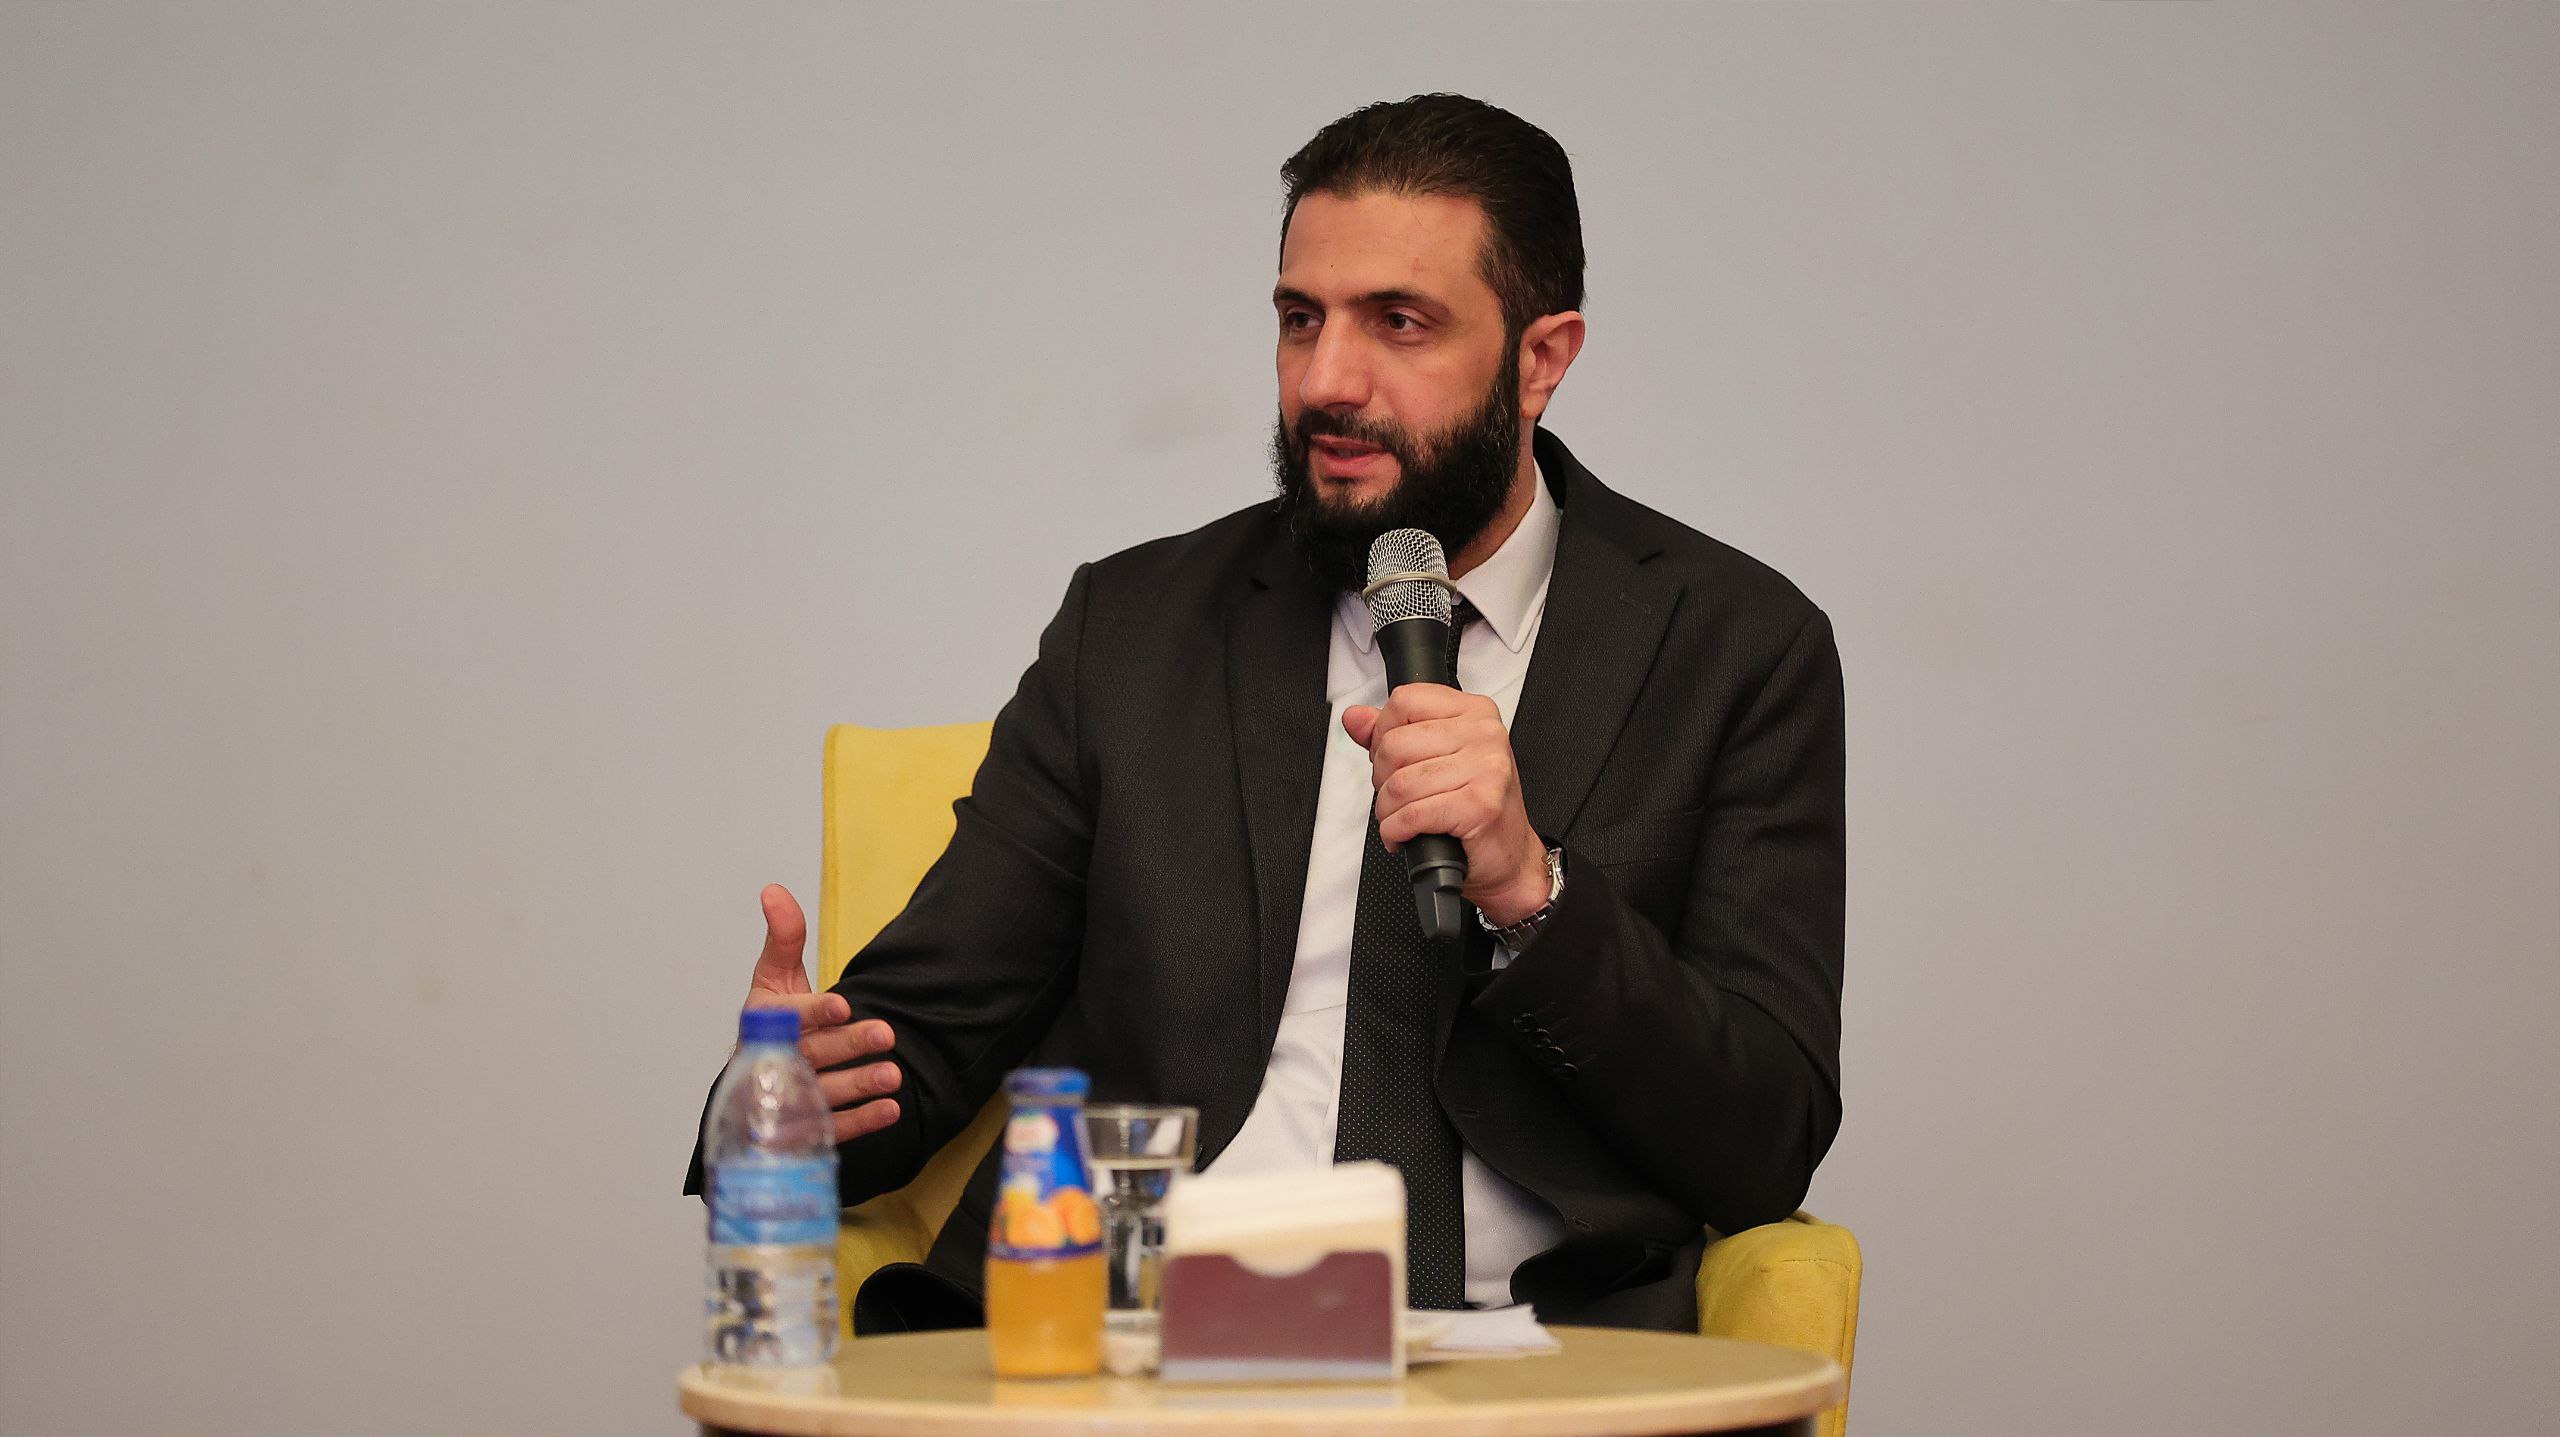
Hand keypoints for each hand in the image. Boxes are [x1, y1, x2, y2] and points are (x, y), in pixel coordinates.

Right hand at [741, 883, 901, 1143]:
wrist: (757, 1081)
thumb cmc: (773, 1021)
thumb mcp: (774, 976)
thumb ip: (784, 936)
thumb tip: (774, 890)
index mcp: (764, 1023)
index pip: (789, 1018)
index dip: (815, 1013)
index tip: (843, 1005)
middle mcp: (775, 1062)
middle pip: (813, 1055)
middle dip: (849, 1045)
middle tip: (887, 1034)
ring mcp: (789, 1098)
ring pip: (824, 1093)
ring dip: (858, 1084)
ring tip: (894, 1076)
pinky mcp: (805, 1127)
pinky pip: (833, 1127)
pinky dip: (861, 1122)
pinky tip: (891, 1110)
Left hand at [1341, 686, 1551, 926]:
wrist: (1508, 855)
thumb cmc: (1474, 806)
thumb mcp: (1436, 758)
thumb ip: (1392, 734)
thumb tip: (1355, 718)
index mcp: (1475, 712)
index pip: (1405, 701)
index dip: (1383, 733)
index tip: (1393, 759)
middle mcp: (1485, 734)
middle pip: (1394, 744)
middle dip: (1382, 779)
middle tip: (1398, 796)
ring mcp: (1486, 768)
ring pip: (1399, 784)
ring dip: (1388, 812)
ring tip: (1402, 819)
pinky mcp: (1480, 805)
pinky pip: (1412, 814)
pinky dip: (1396, 831)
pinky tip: (1405, 836)